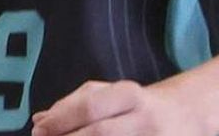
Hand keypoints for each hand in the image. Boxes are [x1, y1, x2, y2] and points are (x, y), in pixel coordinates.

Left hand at [35, 80, 207, 135]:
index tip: (38, 131)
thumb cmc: (141, 104)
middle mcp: (143, 120)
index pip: (89, 107)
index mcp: (129, 95)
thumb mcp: (113, 94)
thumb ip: (77, 103)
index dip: (60, 120)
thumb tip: (40, 119)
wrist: (187, 116)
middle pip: (99, 134)